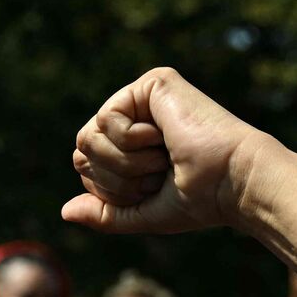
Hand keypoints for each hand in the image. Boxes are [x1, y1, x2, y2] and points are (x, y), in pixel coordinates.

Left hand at [61, 67, 279, 236]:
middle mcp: (135, 116)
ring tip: (163, 156)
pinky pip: (107, 118)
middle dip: (116, 177)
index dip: (109, 189)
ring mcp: (143, 98)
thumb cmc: (199, 199)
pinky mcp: (152, 83)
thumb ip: (105, 213)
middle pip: (82, 150)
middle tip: (158, 173)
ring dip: (127, 162)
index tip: (151, 189)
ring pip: (89, 136)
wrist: (232, 183)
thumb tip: (65, 211)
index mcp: (133, 143)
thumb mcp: (143, 213)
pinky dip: (133, 141)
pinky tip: (164, 136)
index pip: (85, 165)